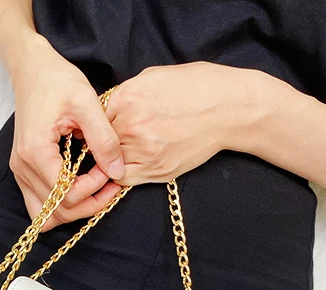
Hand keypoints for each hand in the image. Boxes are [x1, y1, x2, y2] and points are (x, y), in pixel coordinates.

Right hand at [9, 34, 124, 230]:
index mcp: (35, 152)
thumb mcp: (87, 102)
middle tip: (109, 181)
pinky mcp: (24, 172)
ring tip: (97, 188)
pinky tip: (80, 187)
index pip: (65, 193)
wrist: (31, 69)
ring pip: (47, 215)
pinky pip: (41, 205)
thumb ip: (103, 138)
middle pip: (57, 210)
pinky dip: (61, 205)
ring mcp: (20, 172)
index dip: (92, 187)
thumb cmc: (57, 80)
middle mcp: (22, 167)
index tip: (108, 167)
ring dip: (75, 209)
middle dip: (89, 202)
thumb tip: (117, 172)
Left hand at [105, 62, 259, 183]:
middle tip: (120, 138)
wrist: (229, 109)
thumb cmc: (196, 87)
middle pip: (102, 140)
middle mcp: (132, 125)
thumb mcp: (154, 77)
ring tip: (131, 148)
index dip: (101, 122)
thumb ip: (126, 94)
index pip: (96, 117)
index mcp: (128, 97)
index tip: (107, 125)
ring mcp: (144, 150)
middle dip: (108, 139)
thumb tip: (108, 108)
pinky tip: (133, 163)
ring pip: (110, 161)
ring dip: (116, 157)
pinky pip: (124, 178)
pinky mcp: (157, 169)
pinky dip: (123, 173)